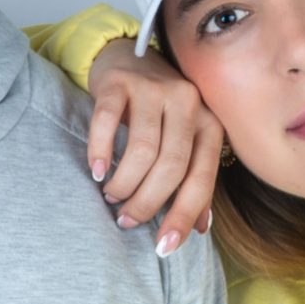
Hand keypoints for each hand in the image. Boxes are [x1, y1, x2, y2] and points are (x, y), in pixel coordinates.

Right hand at [87, 38, 224, 255]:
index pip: (201, 178)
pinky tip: (95, 170)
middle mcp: (187, 103)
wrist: (129, 57)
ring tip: (111, 196)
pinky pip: (107, 122)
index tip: (164, 246)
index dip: (183, 215)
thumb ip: (194, 179)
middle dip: (147, 202)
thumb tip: (198, 229)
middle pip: (171, 167)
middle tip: (126, 219)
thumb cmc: (159, 110)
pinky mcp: (119, 82)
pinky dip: (100, 152)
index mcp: (209, 124)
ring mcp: (154, 89)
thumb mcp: (184, 140)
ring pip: (142, 150)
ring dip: (124, 183)